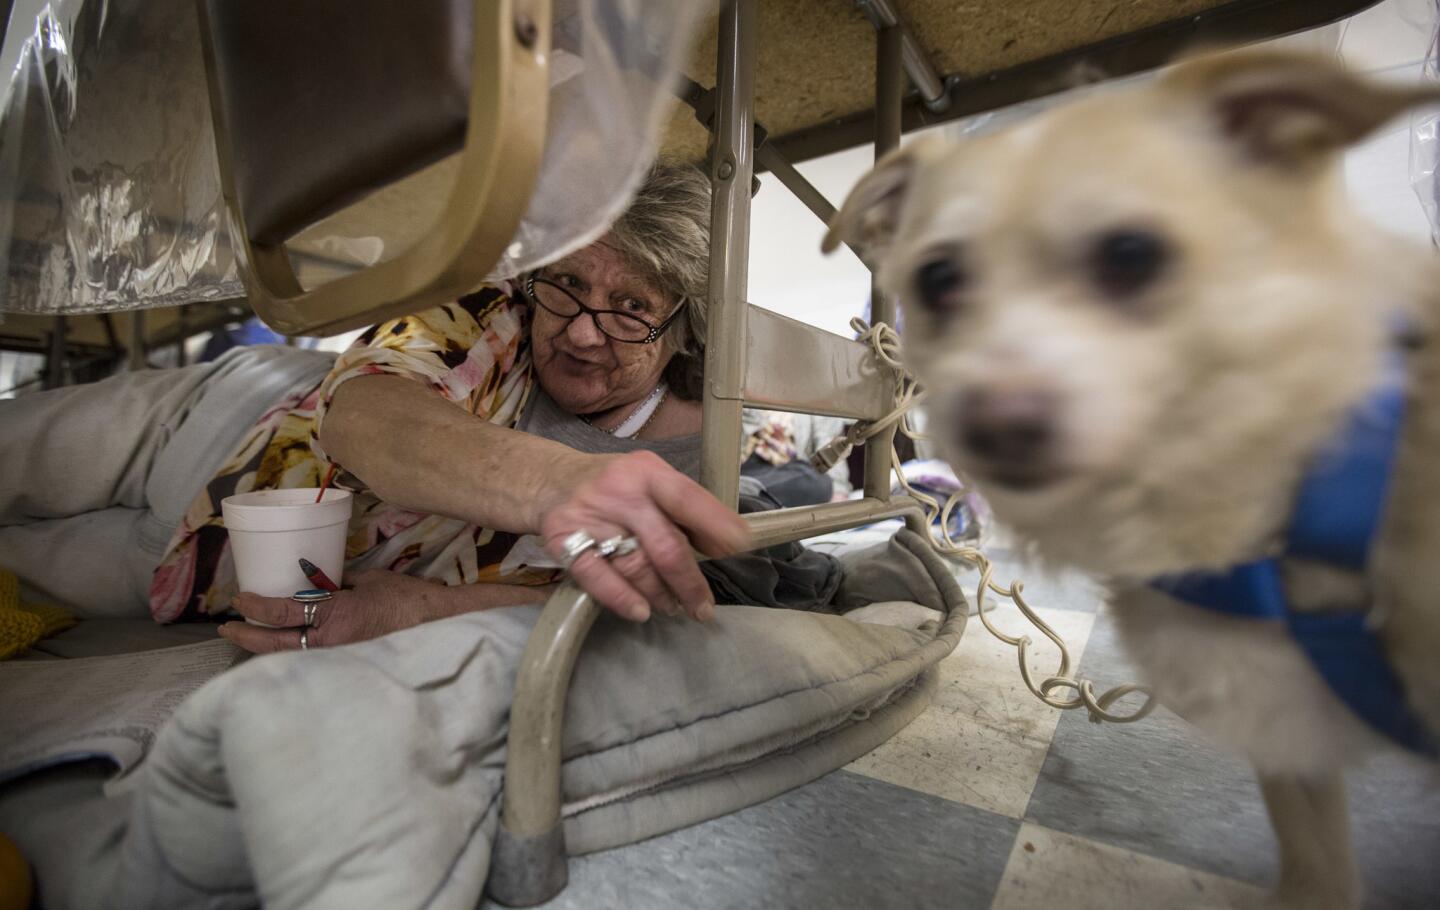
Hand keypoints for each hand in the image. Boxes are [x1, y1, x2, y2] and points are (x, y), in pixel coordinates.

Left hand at [218, 570, 554, 652]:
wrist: (439, 627)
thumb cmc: (409, 599)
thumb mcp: (371, 581)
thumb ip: (342, 584)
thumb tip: (322, 583)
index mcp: (334, 613)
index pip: (281, 612)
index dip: (255, 605)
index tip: (240, 599)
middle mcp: (329, 641)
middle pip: (274, 644)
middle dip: (246, 636)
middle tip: (226, 629)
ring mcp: (337, 660)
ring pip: (289, 658)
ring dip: (266, 650)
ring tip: (249, 641)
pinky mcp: (348, 669)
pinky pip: (312, 664)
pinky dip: (293, 659)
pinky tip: (285, 655)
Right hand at [539, 450, 750, 622]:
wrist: (550, 480)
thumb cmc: (615, 486)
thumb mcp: (651, 481)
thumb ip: (685, 509)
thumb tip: (726, 544)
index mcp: (648, 473)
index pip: (687, 499)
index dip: (716, 524)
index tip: (739, 546)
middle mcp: (620, 492)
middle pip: (666, 546)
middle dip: (690, 583)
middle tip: (704, 608)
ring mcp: (590, 516)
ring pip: (636, 566)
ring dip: (661, 594)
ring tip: (674, 606)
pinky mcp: (565, 539)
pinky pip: (598, 577)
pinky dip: (622, 598)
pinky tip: (641, 610)